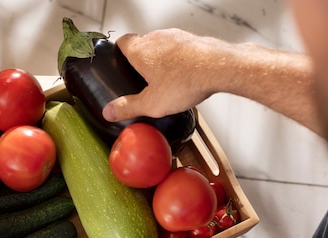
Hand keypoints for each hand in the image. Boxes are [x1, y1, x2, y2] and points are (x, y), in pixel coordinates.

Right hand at [102, 29, 229, 121]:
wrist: (218, 68)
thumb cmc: (185, 81)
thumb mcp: (151, 103)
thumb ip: (128, 107)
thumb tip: (109, 111)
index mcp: (141, 51)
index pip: (123, 41)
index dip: (119, 51)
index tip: (119, 59)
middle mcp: (157, 38)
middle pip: (143, 44)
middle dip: (142, 59)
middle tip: (144, 78)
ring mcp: (176, 36)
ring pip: (163, 45)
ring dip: (162, 58)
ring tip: (166, 78)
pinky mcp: (193, 40)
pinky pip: (181, 48)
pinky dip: (180, 58)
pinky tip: (185, 74)